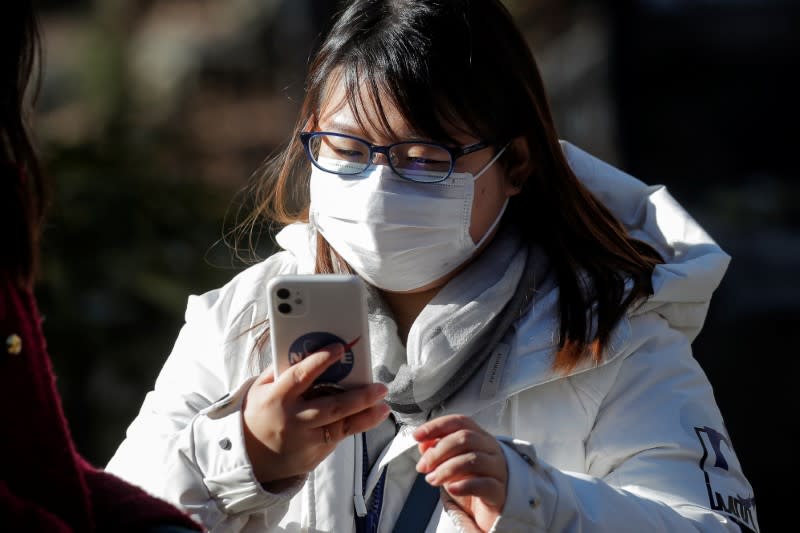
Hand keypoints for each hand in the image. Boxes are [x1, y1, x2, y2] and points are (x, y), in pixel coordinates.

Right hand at [243, 343, 389, 486]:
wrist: (250, 458)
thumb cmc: (258, 414)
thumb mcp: (260, 389)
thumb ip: (281, 370)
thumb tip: (306, 348)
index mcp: (277, 398)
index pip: (301, 376)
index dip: (321, 361)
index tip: (340, 348)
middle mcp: (294, 419)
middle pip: (331, 406)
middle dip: (359, 396)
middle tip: (380, 386)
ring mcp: (305, 439)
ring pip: (341, 427)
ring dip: (366, 415)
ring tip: (383, 406)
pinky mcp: (315, 453)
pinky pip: (338, 437)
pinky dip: (356, 426)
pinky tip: (372, 416)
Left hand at [413, 415, 507, 531]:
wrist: (488, 510)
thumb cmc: (469, 481)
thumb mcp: (450, 463)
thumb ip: (436, 451)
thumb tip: (423, 443)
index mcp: (479, 436)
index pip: (459, 422)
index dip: (437, 426)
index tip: (417, 436)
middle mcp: (490, 448)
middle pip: (465, 438)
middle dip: (438, 451)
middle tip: (423, 467)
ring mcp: (498, 469)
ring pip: (473, 460)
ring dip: (446, 469)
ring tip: (432, 480)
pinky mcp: (500, 491)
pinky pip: (484, 484)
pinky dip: (464, 485)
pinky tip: (451, 489)